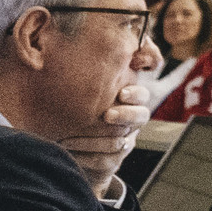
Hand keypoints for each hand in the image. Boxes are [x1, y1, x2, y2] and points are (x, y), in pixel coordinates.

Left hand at [62, 64, 151, 193]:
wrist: (75, 141)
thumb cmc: (83, 104)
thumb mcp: (92, 84)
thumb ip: (107, 66)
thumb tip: (119, 48)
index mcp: (129, 101)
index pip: (142, 96)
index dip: (135, 95)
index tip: (121, 93)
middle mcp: (131, 121)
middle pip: (141, 117)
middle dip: (125, 115)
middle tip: (107, 115)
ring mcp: (124, 142)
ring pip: (120, 142)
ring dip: (96, 139)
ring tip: (72, 136)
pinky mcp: (112, 161)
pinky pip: (106, 161)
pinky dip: (88, 157)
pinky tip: (69, 151)